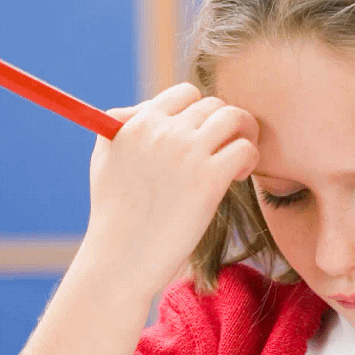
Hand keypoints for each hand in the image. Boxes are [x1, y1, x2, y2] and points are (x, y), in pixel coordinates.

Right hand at [83, 83, 258, 297]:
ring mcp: (186, 153)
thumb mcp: (105, 160)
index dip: (200, 114)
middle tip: (224, 153)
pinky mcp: (209, 178)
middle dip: (225, 126)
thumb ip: (123, 127)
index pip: (185, 94)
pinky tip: (236, 178)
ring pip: (234, 119)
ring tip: (234, 164)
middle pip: (214, 105)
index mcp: (137, 123)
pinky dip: (249, 159)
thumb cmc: (115, 216)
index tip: (202, 137)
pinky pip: (246, 149)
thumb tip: (146, 109)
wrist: (121, 260)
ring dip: (243, 136)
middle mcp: (161, 131)